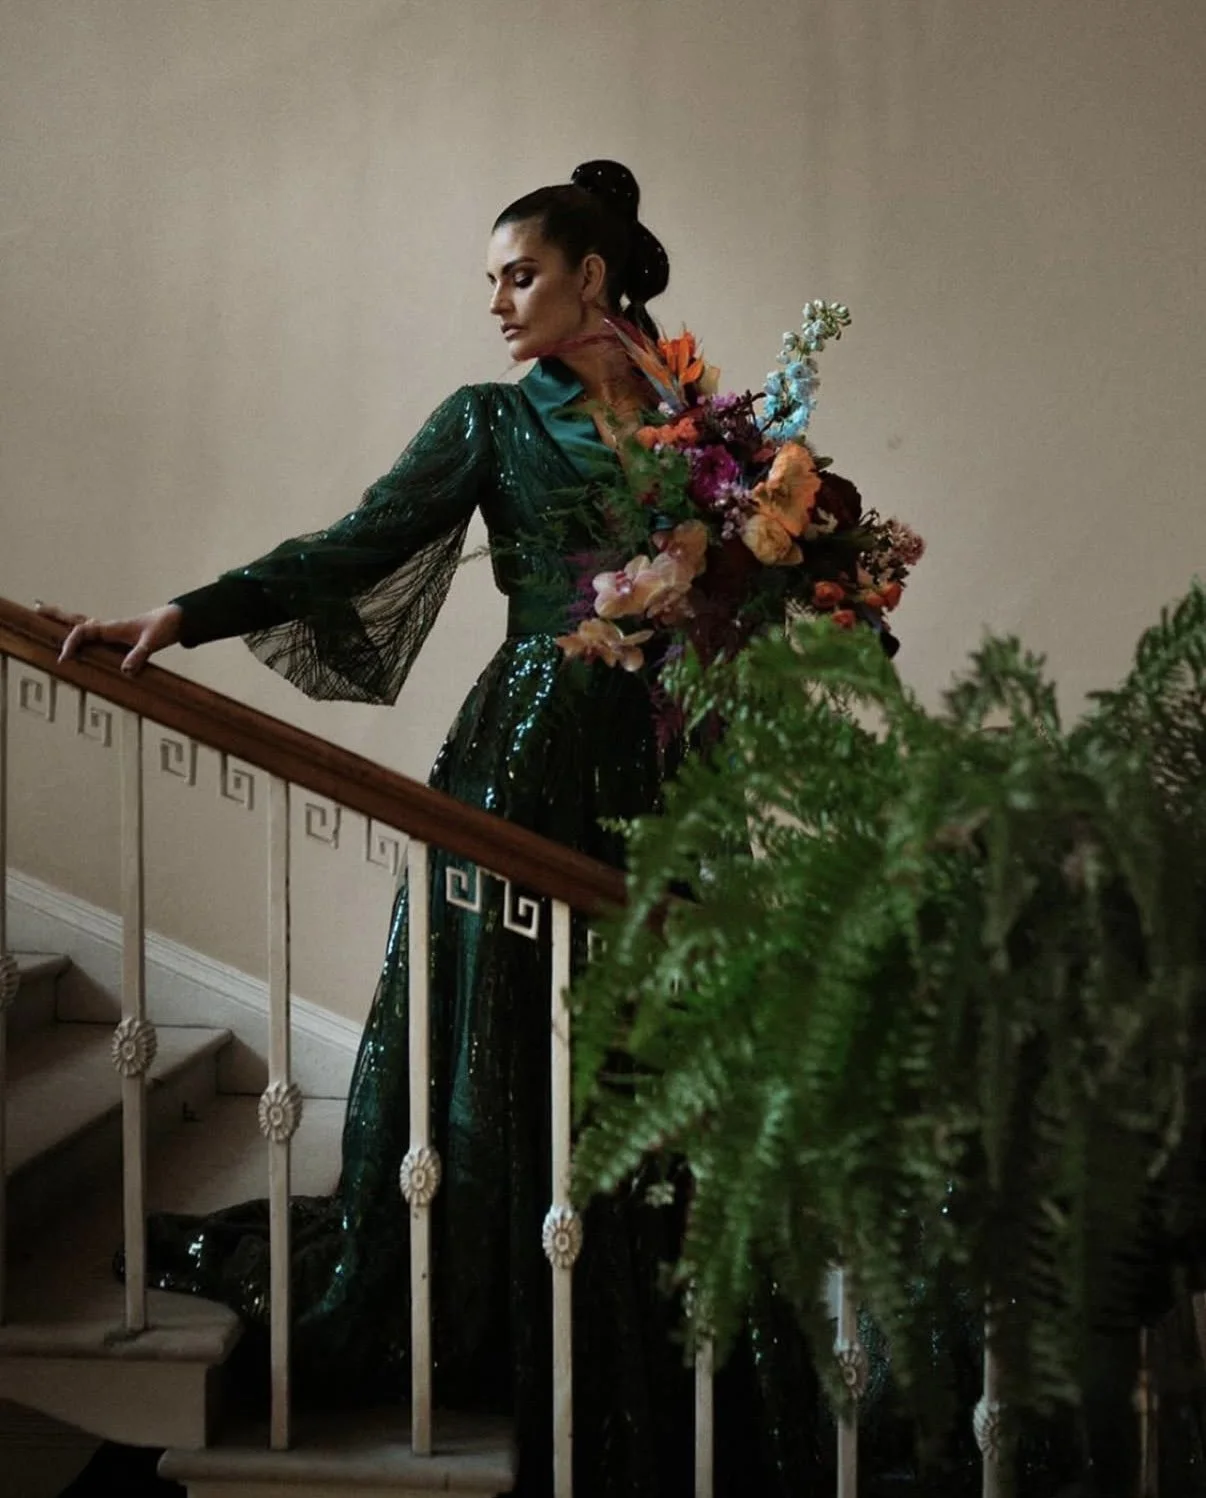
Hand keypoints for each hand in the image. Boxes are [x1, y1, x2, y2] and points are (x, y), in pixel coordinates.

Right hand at [35, 602, 182, 674]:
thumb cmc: (163, 628)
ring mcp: (112, 630)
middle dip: (56, 616)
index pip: (83, 632)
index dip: (71, 643)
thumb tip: (125, 671)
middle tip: (36, 609)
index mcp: (112, 628)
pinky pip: (92, 632)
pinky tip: (75, 636)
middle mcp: (109, 627)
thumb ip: (139, 656)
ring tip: (45, 616)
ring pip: (82, 624)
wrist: (176, 620)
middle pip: (76, 620)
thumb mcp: (152, 643)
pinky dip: (80, 632)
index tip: (64, 658)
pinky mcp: (117, 635)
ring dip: (64, 620)